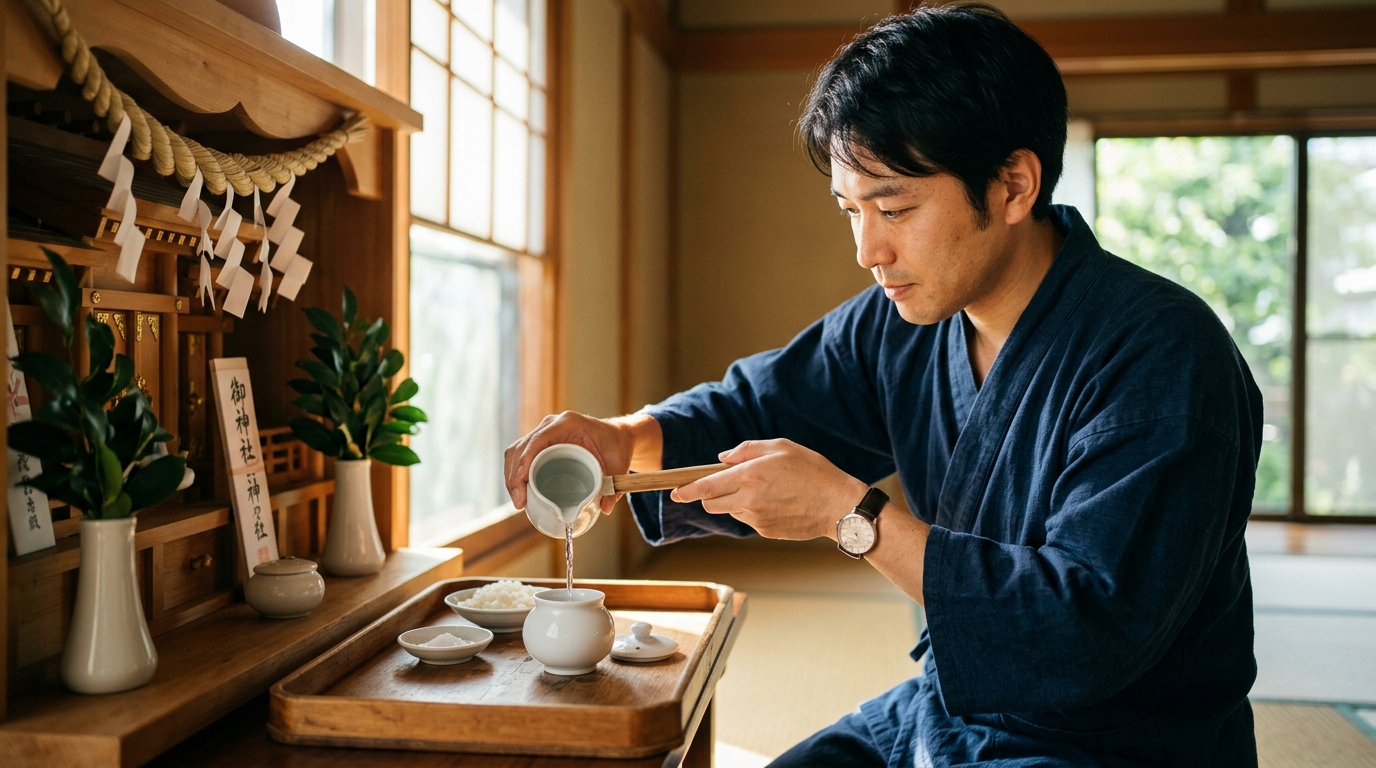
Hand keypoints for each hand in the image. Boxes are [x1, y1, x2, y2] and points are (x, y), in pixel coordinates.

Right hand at [504, 412, 650, 512]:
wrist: (616, 436)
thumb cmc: (616, 446)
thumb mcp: (619, 465)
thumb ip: (614, 486)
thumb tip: (605, 508)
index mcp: (567, 424)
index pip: (536, 441)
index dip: (523, 463)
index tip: (521, 487)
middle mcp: (551, 424)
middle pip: (521, 448)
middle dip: (514, 476)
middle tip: (519, 502)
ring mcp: (544, 432)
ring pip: (516, 451)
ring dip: (511, 476)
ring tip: (518, 501)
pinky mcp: (541, 442)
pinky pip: (521, 455)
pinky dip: (515, 473)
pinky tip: (519, 492)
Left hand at [670, 439, 867, 540]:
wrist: (838, 505)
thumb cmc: (813, 471)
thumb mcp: (782, 447)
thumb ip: (748, 449)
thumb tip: (722, 459)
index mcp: (750, 476)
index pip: (706, 486)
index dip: (687, 490)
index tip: (674, 492)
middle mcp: (749, 500)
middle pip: (711, 503)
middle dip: (711, 494)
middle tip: (729, 483)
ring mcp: (756, 519)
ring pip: (730, 511)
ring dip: (734, 501)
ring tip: (763, 490)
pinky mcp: (765, 531)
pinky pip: (748, 520)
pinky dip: (753, 510)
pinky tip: (776, 503)